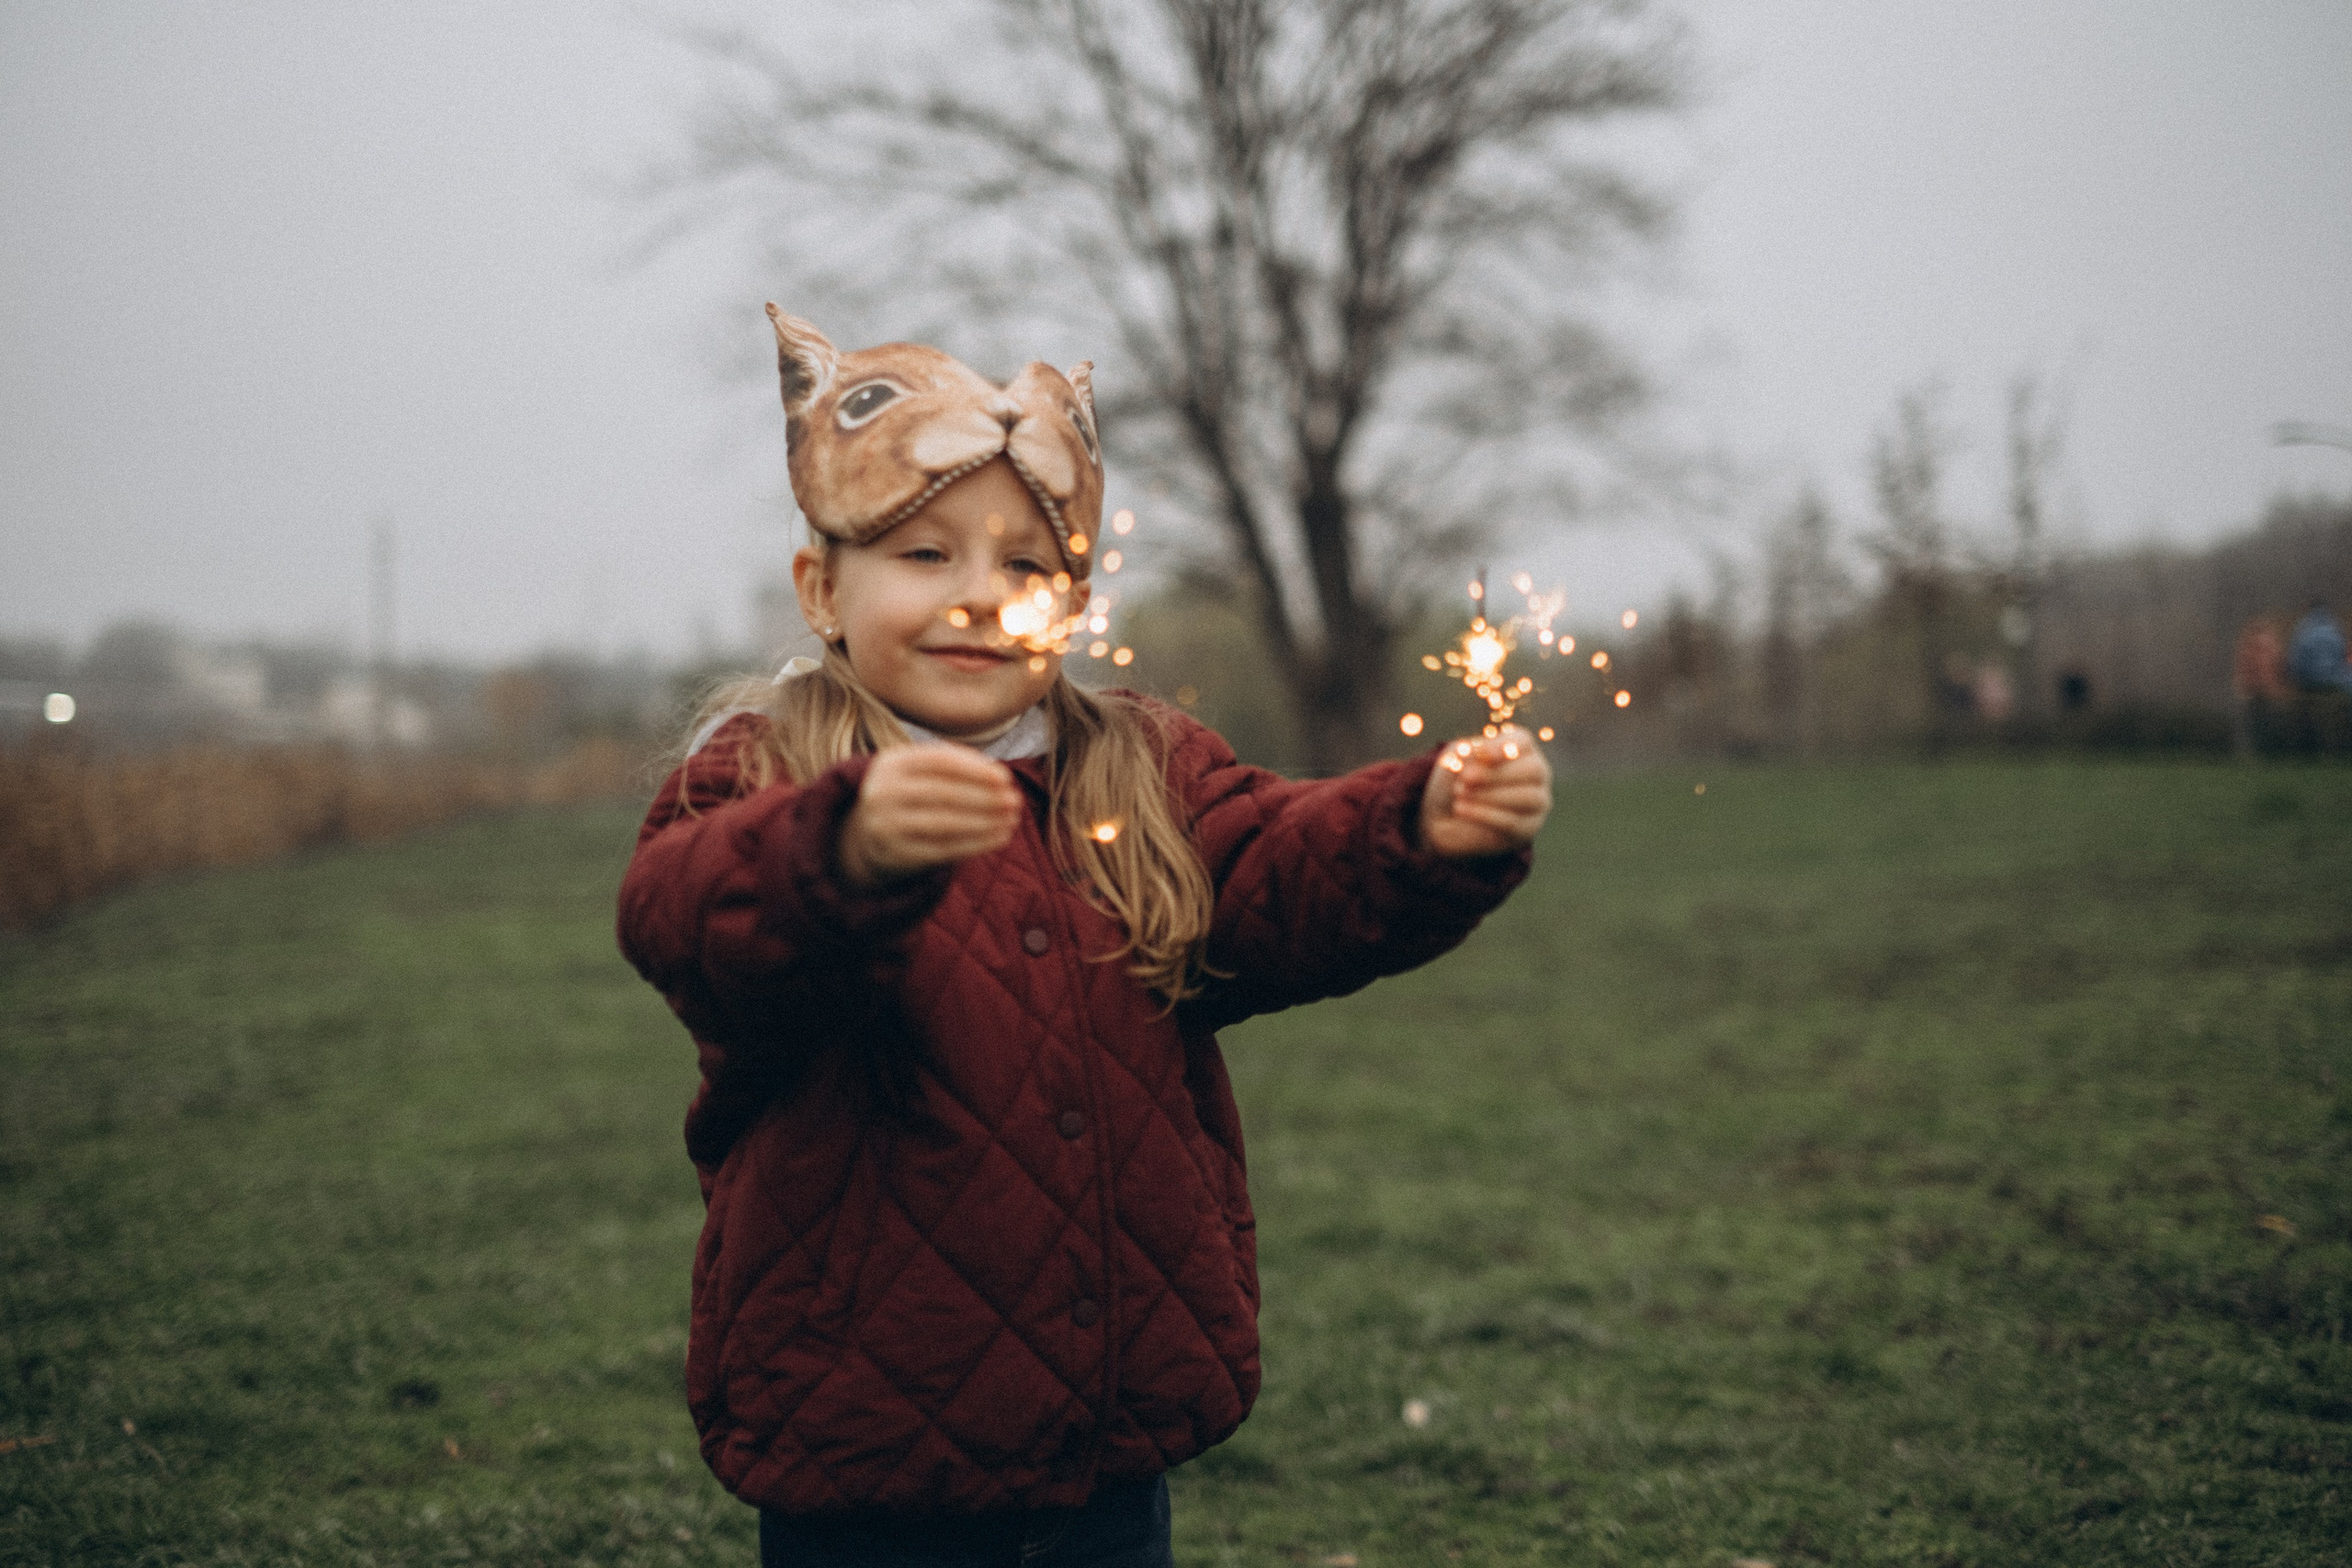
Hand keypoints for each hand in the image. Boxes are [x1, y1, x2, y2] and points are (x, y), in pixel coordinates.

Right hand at [839, 745, 1022, 886]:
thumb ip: (952, 765)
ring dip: (985, 822)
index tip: (1005, 778)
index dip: (975, 769)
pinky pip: (943, 850)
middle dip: (985, 797)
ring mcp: (884, 825)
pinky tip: (999, 837)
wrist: (866, 835)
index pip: (939, 760)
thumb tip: (998, 775)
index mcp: (890, 762)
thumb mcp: (917, 771)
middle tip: (1015, 801)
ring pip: (945, 823)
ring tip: (1012, 819)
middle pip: (944, 792)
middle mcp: (882, 792)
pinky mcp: (894, 855)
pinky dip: (976, 844)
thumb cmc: (908, 795)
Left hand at [1419, 725, 1552, 858]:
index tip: (1482, 754)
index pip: (1522, 741)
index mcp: (1521, 747)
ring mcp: (1538, 801)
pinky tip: (1461, 809)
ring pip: (1528, 797)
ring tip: (1460, 794)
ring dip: (1491, 795)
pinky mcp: (1528, 827)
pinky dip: (1485, 815)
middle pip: (1533, 769)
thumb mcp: (1456, 760)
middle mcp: (1537, 772)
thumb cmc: (1457, 779)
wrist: (1447, 815)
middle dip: (1497, 774)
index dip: (1504, 746)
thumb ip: (1469, 754)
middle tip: (1466, 778)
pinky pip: (1514, 822)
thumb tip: (1482, 755)